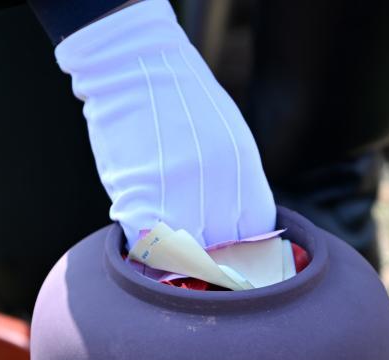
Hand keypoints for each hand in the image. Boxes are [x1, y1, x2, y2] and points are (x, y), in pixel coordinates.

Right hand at [55, 0, 275, 247]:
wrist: (133, 65)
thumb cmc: (180, 99)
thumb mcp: (228, 137)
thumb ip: (237, 184)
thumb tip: (241, 227)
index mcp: (244, 172)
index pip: (255, 238)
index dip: (242, 256)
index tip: (228, 260)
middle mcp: (217, 187)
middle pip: (222, 254)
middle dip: (210, 264)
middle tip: (195, 262)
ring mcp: (178, 194)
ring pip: (184, 256)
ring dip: (175, 260)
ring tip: (167, 247)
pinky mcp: (138, 196)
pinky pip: (147, 243)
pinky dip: (144, 246)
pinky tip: (142, 231)